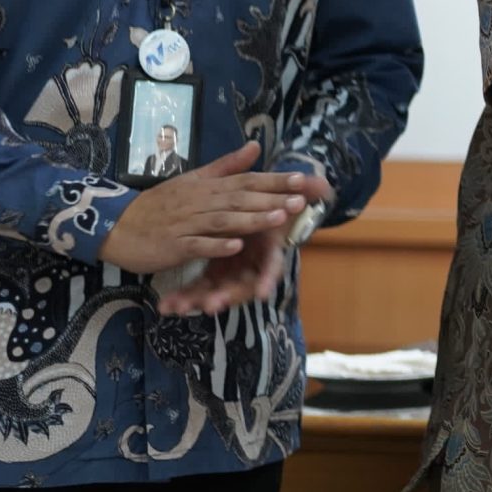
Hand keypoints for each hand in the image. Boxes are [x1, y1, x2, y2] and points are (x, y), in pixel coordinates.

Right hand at [99, 145, 316, 275]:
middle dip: (272, 199)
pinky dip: (216, 245)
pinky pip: (197, 245)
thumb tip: (255, 145)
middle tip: (302, 199)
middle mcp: (200, 201)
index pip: (246, 180)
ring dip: (251, 219)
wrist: (116, 225)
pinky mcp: (173, 245)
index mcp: (207, 186)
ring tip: (279, 218)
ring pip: (223, 220)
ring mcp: (187, 223)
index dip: (274, 180)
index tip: (303, 179)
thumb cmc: (158, 205)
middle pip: (240, 199)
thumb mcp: (193, 180)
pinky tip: (237, 246)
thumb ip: (226, 166)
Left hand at [157, 172, 334, 316]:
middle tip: (210, 306)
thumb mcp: (287, 198)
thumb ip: (304, 191)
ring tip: (177, 308)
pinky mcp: (215, 277)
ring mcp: (232, 274)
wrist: (262, 220)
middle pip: (240, 287)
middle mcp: (252, 267)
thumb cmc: (274, 211)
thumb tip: (325, 183)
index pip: (270, 267)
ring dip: (197, 301)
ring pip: (216, 292)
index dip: (267, 279)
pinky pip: (198, 290)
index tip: (261, 294)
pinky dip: (183, 298)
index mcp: (268, 250)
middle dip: (225, 296)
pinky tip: (166, 307)